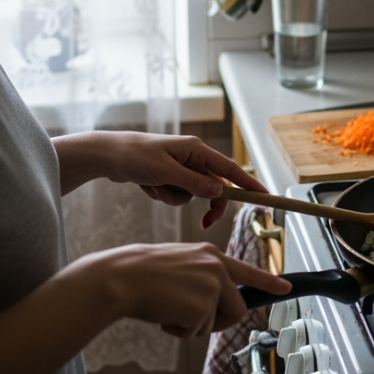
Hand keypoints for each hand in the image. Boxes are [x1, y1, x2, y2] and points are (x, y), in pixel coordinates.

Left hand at [84, 132, 263, 227]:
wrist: (108, 156)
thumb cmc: (135, 157)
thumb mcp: (165, 172)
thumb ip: (193, 183)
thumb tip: (219, 192)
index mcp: (196, 150)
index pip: (229, 169)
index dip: (248, 183)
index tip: (265, 196)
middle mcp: (192, 157)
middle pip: (212, 188)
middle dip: (206, 204)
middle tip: (206, 223)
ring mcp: (180, 167)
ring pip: (191, 195)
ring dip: (173, 197)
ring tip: (153, 185)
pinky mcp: (169, 176)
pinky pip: (176, 195)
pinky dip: (162, 195)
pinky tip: (147, 185)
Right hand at [91, 242, 290, 337]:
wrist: (122, 278)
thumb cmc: (142, 273)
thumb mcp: (180, 266)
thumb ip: (202, 278)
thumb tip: (213, 303)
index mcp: (210, 255)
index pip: (247, 270)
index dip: (269, 282)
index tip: (286, 288)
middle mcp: (216, 267)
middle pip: (238, 308)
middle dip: (218, 321)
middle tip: (189, 320)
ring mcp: (211, 286)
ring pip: (216, 323)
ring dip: (194, 325)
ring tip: (169, 309)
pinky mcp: (202, 306)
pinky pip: (197, 332)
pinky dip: (180, 330)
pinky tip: (165, 315)